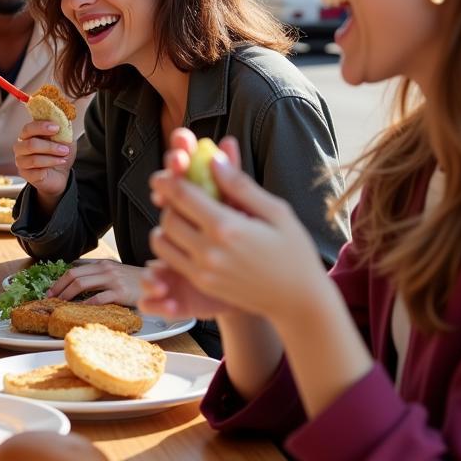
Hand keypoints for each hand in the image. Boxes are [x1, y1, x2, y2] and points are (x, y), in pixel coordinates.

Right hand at [12, 120, 73, 201]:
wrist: (61, 173)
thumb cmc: (59, 153)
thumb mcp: (64, 138)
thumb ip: (61, 129)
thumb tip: (63, 119)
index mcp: (27, 135)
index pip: (28, 129)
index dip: (41, 127)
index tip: (56, 128)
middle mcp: (21, 147)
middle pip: (30, 144)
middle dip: (50, 146)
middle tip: (65, 149)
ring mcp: (21, 162)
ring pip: (34, 160)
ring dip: (52, 159)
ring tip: (63, 158)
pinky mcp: (25, 175)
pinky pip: (36, 172)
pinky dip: (49, 168)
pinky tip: (57, 165)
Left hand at [46, 259, 143, 306]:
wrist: (157, 284)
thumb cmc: (134, 282)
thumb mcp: (115, 273)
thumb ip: (99, 276)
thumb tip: (78, 285)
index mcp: (102, 264)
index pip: (74, 270)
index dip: (59, 281)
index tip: (50, 291)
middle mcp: (105, 269)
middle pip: (74, 275)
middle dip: (58, 287)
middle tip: (49, 298)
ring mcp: (112, 280)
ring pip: (82, 284)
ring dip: (67, 295)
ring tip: (59, 304)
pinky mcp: (120, 292)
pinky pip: (98, 298)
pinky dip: (85, 304)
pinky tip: (78, 309)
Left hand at [148, 129, 330, 325]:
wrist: (298, 300)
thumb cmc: (293, 252)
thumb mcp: (276, 212)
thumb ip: (241, 186)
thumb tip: (215, 159)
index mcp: (227, 227)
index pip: (183, 196)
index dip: (168, 181)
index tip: (161, 174)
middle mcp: (209, 251)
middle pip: (168, 217)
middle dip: (169, 203)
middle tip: (178, 197)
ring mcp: (203, 271)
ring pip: (162, 240)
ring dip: (166, 225)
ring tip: (183, 217)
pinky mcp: (201, 284)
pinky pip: (171, 260)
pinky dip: (171, 245)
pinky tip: (188, 237)